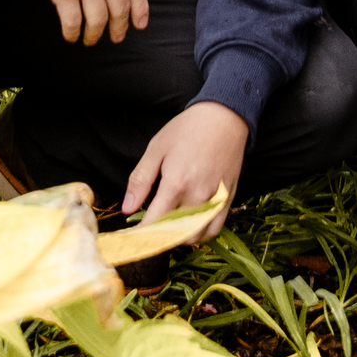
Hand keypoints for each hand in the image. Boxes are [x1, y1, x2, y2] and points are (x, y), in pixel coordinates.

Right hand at [30, 0, 148, 45]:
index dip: (139, 9)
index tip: (139, 24)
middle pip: (119, 8)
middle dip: (119, 27)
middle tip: (117, 37)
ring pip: (98, 20)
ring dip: (95, 35)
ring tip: (91, 40)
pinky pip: (72, 21)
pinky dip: (73, 33)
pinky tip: (72, 36)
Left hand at [122, 102, 247, 236]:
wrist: (224, 117)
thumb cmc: (188, 129)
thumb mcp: (156, 149)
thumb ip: (140, 181)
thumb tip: (127, 209)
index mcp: (176, 183)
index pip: (154, 223)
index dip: (139, 235)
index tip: (131, 237)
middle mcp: (198, 196)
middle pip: (174, 235)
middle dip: (157, 237)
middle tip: (148, 228)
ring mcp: (215, 200)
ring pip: (195, 237)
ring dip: (179, 238)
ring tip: (168, 227)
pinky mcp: (228, 199)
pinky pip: (214, 229)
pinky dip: (200, 234)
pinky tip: (190, 225)